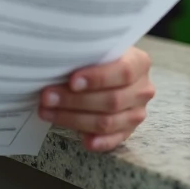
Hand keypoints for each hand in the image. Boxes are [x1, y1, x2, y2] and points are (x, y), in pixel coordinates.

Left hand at [37, 46, 153, 152]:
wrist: (109, 67)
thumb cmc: (99, 55)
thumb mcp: (97, 47)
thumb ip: (86, 53)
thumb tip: (58, 62)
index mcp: (139, 63)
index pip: (123, 71)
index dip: (97, 78)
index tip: (72, 81)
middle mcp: (142, 89)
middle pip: (112, 100)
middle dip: (75, 100)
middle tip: (47, 97)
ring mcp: (137, 112)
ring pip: (108, 121)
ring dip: (74, 119)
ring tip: (48, 112)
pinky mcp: (128, 130)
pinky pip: (114, 139)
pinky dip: (99, 142)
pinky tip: (83, 139)